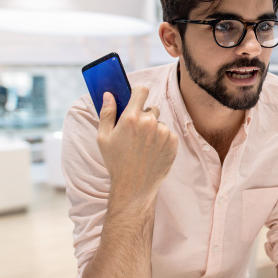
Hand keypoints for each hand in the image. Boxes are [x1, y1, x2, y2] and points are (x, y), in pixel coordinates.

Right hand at [96, 87, 177, 208]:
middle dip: (144, 116)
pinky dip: (161, 140)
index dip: (138, 93)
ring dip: (153, 130)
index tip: (136, 99)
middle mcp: (150, 122)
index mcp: (132, 117)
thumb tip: (109, 94)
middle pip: (151, 108)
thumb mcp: (104, 137)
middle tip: (135, 133)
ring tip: (143, 146)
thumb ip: (107, 113)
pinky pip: (167, 134)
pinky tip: (152, 152)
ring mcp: (164, 132)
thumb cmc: (116, 162)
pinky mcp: (173, 142)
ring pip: (159, 123)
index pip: (141, 91)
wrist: (134, 187)